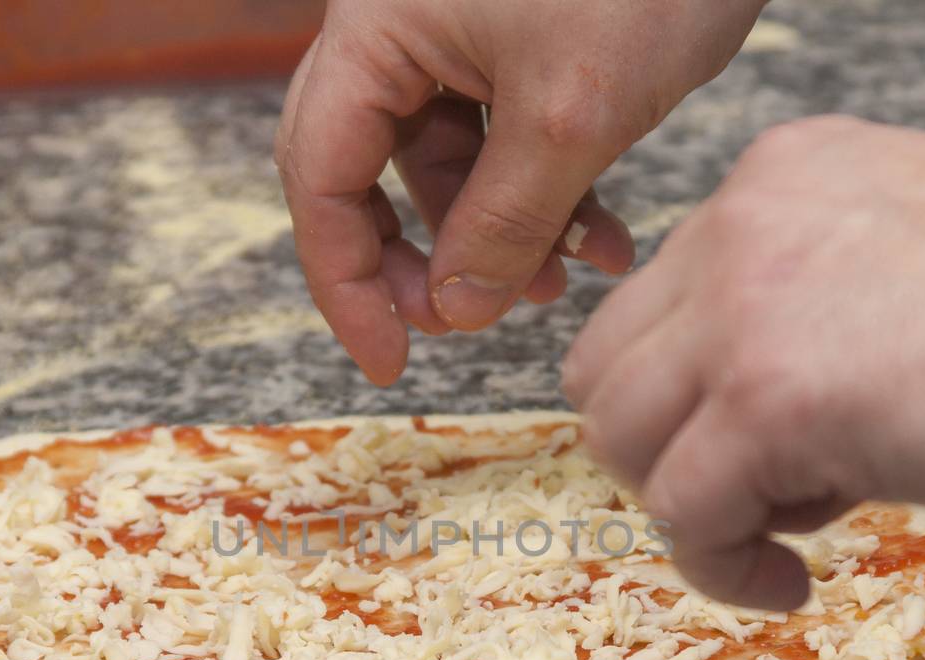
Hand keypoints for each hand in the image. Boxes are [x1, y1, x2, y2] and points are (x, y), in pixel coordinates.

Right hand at [275, 0, 765, 384]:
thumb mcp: (573, 114)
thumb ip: (504, 222)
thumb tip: (456, 310)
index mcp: (377, 26)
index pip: (319, 175)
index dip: (346, 280)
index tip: (388, 360)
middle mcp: (403, 27)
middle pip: (370, 172)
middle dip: (424, 259)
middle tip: (467, 322)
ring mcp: (462, 30)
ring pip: (453, 164)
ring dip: (503, 234)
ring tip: (563, 281)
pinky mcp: (523, 38)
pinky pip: (509, 137)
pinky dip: (549, 195)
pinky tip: (605, 239)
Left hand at [564, 116, 924, 608]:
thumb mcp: (902, 266)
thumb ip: (811, 308)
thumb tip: (757, 414)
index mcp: (773, 186)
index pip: (651, 306)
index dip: (685, 394)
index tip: (744, 445)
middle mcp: (736, 229)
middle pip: (605, 372)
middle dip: (663, 450)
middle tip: (748, 494)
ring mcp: (741, 311)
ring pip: (621, 440)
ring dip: (691, 507)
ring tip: (789, 529)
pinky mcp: (765, 400)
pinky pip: (682, 514)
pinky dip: (724, 566)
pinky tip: (790, 579)